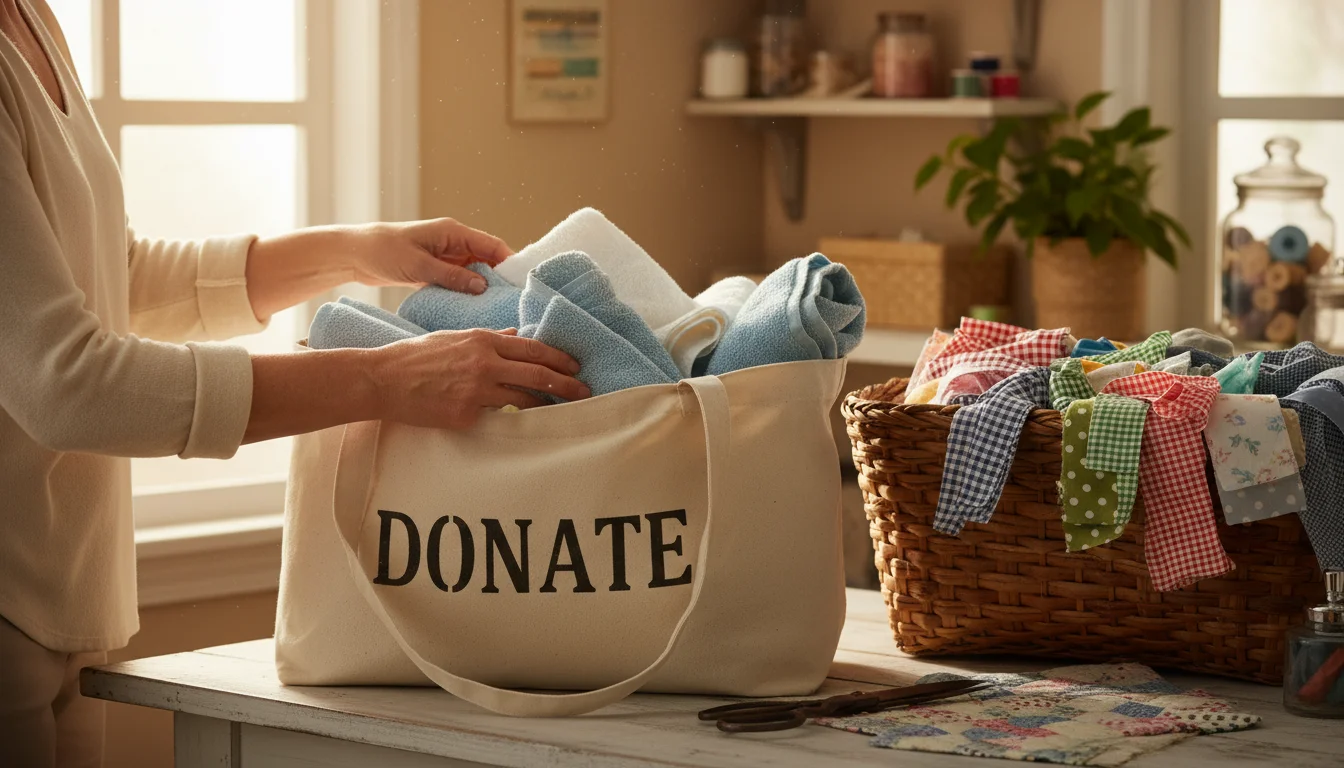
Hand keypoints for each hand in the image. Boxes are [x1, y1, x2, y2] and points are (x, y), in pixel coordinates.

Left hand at [348, 218, 513, 295]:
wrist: (354, 253)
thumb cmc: (384, 252)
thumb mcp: (419, 266)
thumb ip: (451, 276)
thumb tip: (482, 286)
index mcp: (453, 232)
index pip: (492, 245)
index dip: (510, 262)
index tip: (521, 283)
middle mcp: (453, 242)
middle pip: (487, 259)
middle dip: (500, 278)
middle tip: (512, 301)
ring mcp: (445, 256)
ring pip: (475, 271)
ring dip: (483, 287)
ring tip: (496, 308)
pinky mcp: (437, 269)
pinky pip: (460, 280)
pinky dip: (467, 291)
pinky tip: (473, 308)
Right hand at [370, 329, 589, 428]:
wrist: (383, 380)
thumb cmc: (415, 357)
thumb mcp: (454, 338)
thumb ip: (488, 338)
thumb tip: (515, 334)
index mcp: (481, 340)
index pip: (531, 348)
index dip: (558, 357)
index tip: (576, 365)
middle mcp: (483, 363)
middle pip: (537, 374)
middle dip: (566, 383)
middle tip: (585, 391)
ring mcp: (475, 391)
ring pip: (522, 399)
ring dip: (544, 404)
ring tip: (560, 409)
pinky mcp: (465, 415)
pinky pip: (495, 417)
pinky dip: (507, 418)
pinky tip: (521, 423)